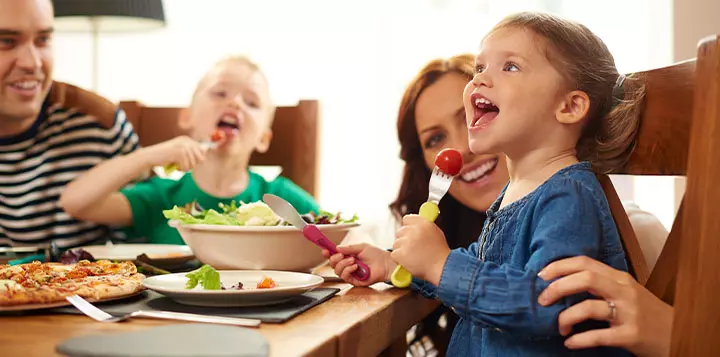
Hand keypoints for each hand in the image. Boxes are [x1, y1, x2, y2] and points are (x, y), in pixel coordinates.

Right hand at [142, 136, 207, 170]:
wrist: (150, 156)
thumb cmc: (165, 155)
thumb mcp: (180, 152)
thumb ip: (192, 151)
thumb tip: (207, 149)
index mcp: (187, 139)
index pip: (202, 151)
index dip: (197, 159)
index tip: (187, 161)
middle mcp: (186, 141)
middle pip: (200, 158)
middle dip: (192, 164)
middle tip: (183, 165)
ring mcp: (183, 146)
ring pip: (193, 163)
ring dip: (186, 168)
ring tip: (178, 166)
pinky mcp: (179, 153)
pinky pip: (186, 166)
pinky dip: (181, 169)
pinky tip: (175, 166)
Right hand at [322, 244, 394, 286]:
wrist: (385, 263)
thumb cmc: (376, 255)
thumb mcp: (361, 247)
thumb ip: (348, 248)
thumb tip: (337, 248)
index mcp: (347, 256)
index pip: (334, 255)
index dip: (327, 253)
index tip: (325, 250)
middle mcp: (347, 265)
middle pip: (332, 264)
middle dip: (334, 258)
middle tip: (341, 255)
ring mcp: (350, 273)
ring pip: (337, 271)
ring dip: (343, 264)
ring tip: (353, 260)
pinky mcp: (354, 281)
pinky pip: (345, 277)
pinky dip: (348, 270)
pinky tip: (355, 266)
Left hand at [392, 214, 450, 285]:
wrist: (441, 268)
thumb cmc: (440, 253)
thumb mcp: (435, 233)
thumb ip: (423, 227)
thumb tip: (413, 225)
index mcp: (423, 224)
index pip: (407, 219)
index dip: (408, 227)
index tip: (410, 233)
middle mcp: (414, 231)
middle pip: (399, 232)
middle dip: (404, 240)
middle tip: (413, 248)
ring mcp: (407, 242)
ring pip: (396, 244)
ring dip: (402, 250)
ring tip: (414, 257)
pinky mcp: (401, 254)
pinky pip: (394, 254)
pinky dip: (400, 259)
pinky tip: (410, 262)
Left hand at [537, 256, 671, 356]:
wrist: (678, 335)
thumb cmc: (645, 314)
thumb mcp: (625, 293)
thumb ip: (600, 285)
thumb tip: (561, 284)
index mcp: (619, 278)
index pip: (585, 262)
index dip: (559, 266)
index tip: (540, 276)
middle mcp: (624, 291)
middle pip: (584, 278)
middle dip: (557, 287)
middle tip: (542, 301)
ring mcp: (629, 313)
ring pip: (588, 307)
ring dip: (566, 318)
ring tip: (560, 329)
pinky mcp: (632, 335)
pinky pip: (599, 336)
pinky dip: (579, 340)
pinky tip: (569, 343)